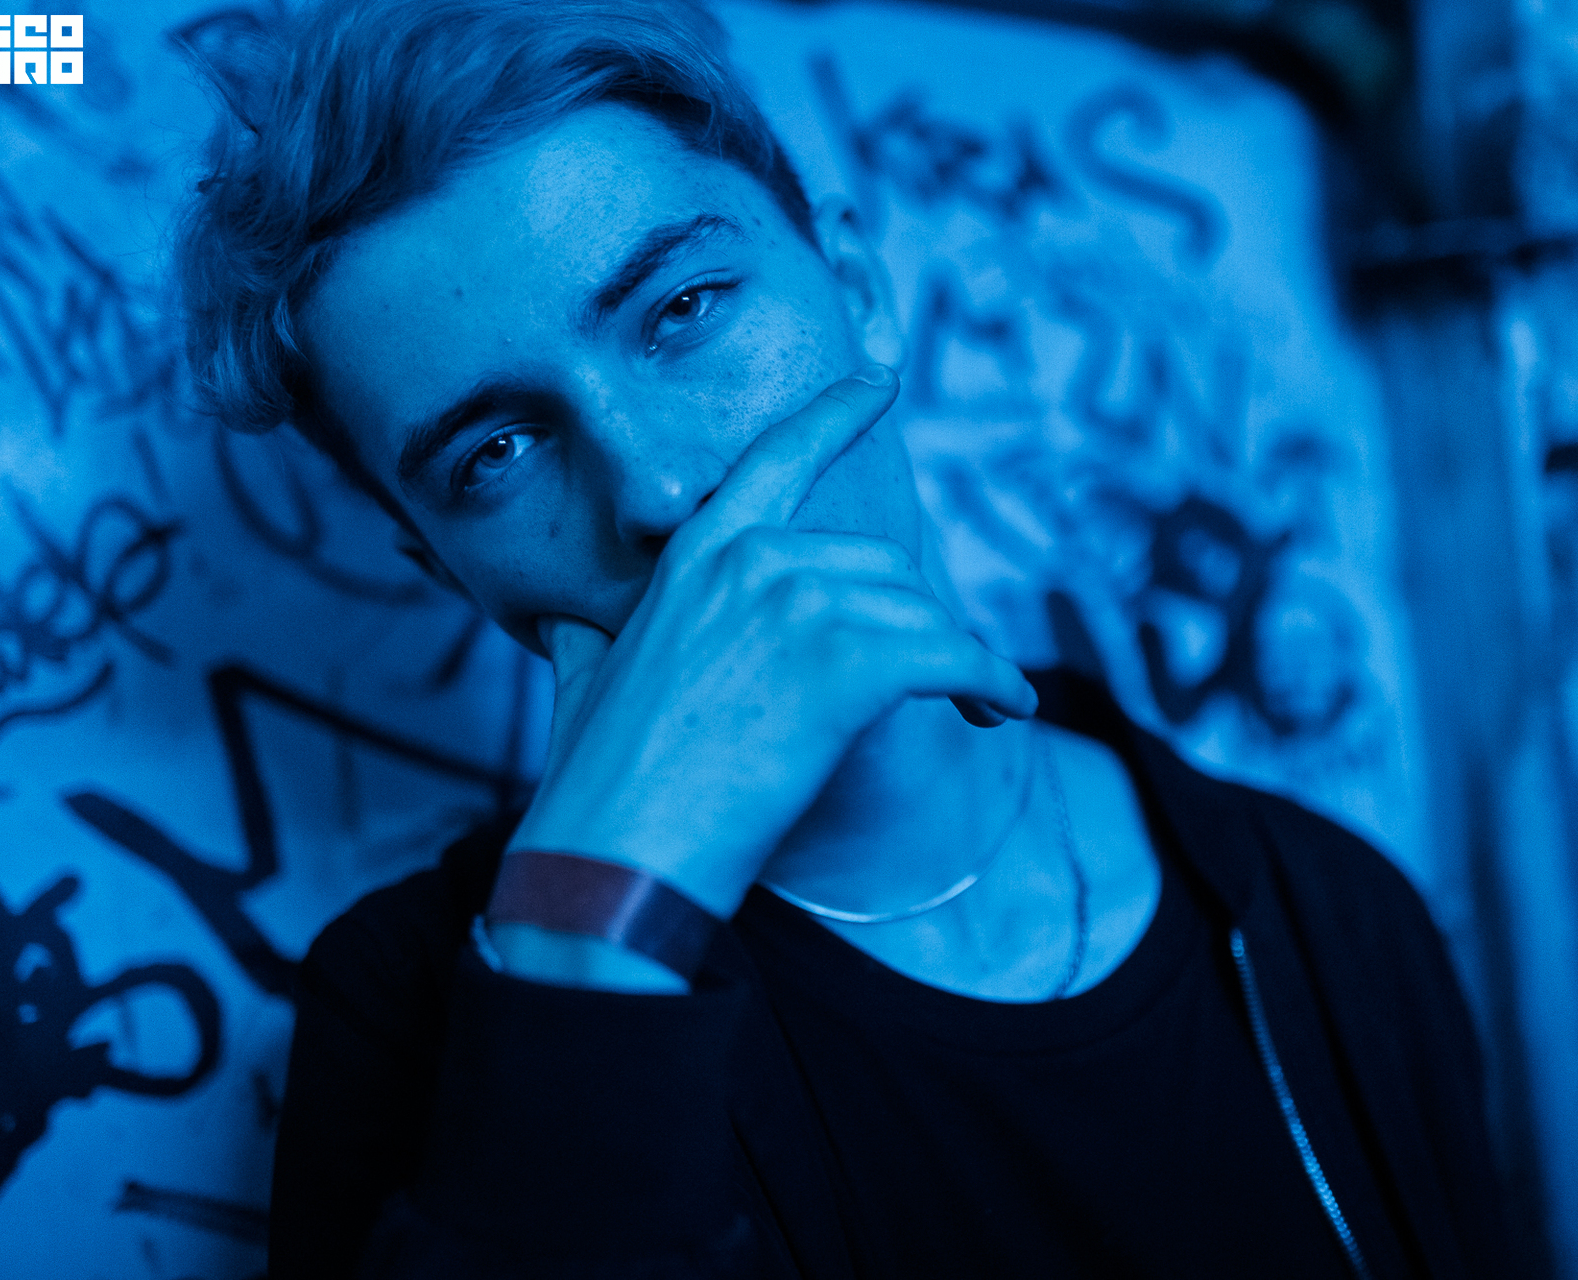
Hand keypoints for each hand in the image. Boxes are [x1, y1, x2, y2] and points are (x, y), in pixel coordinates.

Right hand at [502, 365, 1037, 928]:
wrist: (614, 853)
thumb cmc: (600, 783)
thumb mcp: (583, 683)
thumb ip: (590, 636)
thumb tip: (571, 624)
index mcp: (698, 556)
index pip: (780, 458)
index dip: (837, 412)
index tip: (880, 379)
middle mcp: (754, 562)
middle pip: (883, 565)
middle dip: (912, 623)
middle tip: (932, 679)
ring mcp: (801, 607)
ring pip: (923, 614)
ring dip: (959, 661)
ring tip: (978, 707)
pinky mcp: (848, 666)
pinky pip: (959, 658)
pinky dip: (996, 684)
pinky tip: (1006, 710)